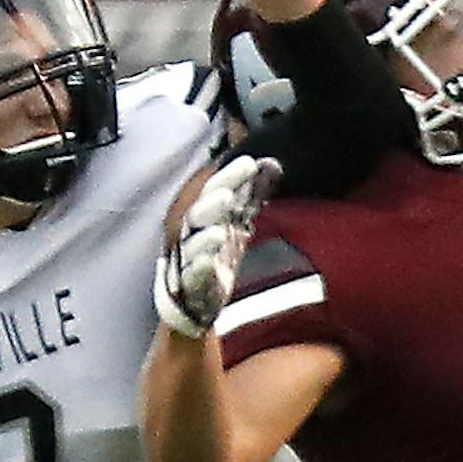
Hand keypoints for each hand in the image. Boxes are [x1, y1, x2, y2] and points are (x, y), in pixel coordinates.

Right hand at [155, 155, 282, 337]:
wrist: (196, 298)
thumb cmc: (216, 254)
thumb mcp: (237, 224)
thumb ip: (251, 197)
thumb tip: (273, 165)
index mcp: (205, 216)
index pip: (213, 190)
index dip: (229, 177)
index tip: (250, 163)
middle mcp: (194, 233)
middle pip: (198, 214)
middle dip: (212, 204)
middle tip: (227, 195)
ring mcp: (190, 259)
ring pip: (193, 245)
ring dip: (205, 238)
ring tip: (220, 232)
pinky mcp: (191, 284)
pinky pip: (193, 274)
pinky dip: (200, 267)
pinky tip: (210, 261)